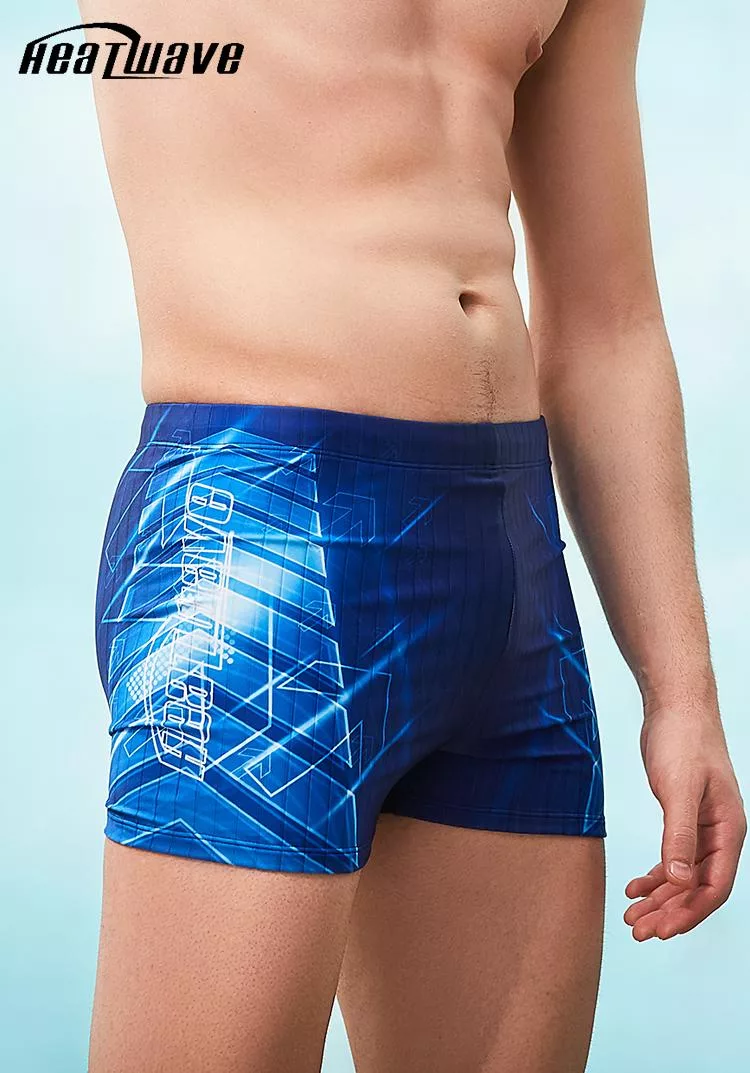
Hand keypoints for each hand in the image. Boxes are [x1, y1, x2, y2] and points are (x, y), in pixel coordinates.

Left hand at [624, 700, 745, 940]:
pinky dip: (655, 875)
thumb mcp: (678, 790)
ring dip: (660, 898)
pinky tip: (635, 886)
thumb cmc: (684, 740)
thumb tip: (679, 881)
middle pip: (697, 887)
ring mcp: (703, 826)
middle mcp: (720, 834)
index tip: (661, 932)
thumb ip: (679, 836)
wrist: (676, 706)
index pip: (714, 887)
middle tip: (638, 930)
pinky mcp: (683, 816)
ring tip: (632, 914)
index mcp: (728, 830)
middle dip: (669, 912)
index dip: (688, 913)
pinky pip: (673, 857)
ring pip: (683, 876)